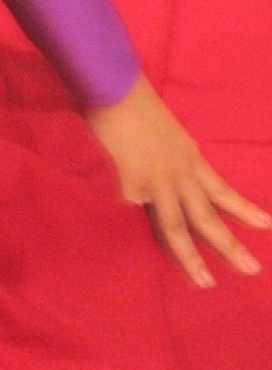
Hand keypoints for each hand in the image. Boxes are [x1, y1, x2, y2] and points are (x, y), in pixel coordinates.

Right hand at [86, 74, 270, 286]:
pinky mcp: (130, 185)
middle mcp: (179, 173)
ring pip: (177, 227)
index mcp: (189, 157)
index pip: (222, 191)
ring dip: (192, 258)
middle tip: (252, 270)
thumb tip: (177, 159)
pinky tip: (137, 258)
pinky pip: (135, 221)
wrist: (114, 86)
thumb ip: (172, 150)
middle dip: (230, 246)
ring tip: (206, 283)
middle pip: (207, 217)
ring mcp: (156, 181)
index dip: (244, 210)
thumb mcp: (167, 128)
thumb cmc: (133, 100)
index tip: (267, 226)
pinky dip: (138, 240)